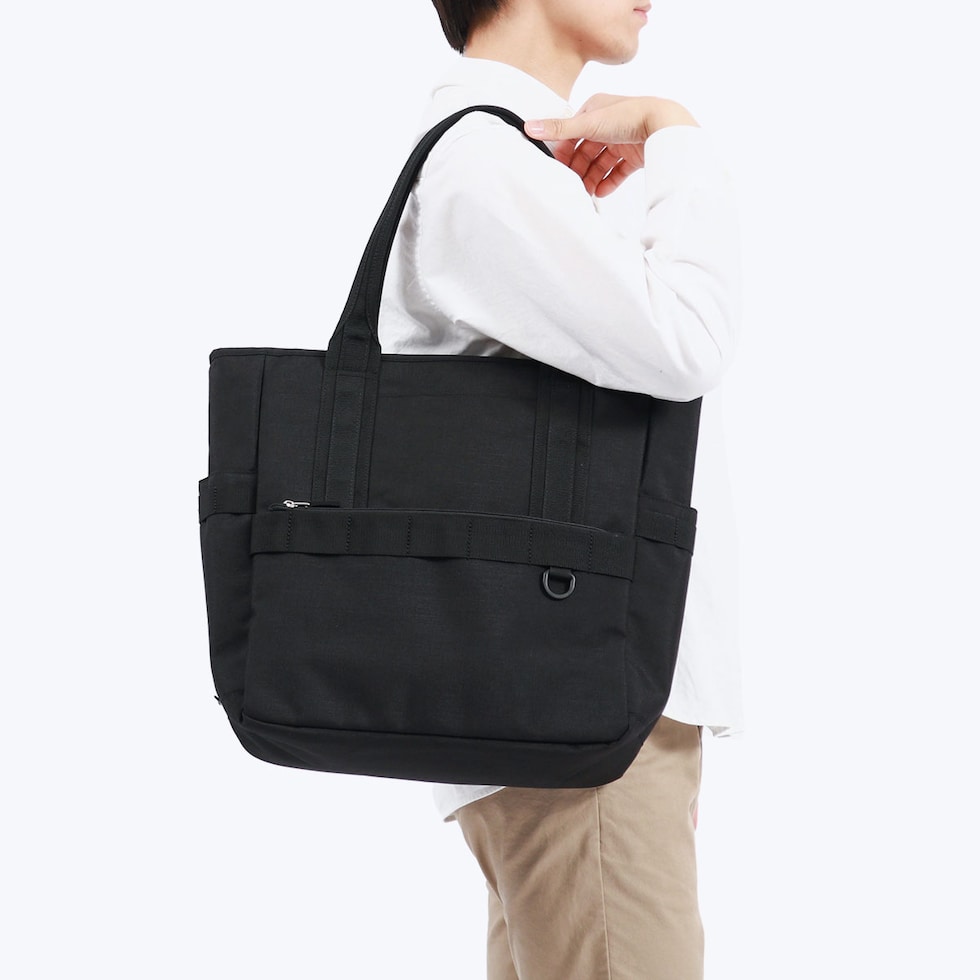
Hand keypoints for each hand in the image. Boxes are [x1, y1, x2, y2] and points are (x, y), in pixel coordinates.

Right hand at [525, 93, 699, 197]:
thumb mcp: (588, 123)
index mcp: (595, 110)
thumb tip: (528, 126)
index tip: (558, 169)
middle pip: (586, 151)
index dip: (564, 152)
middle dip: (578, 169)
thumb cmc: (629, 116)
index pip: (572, 134)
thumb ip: (559, 129)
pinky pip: (617, 171)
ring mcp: (622, 139)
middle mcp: (608, 123)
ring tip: (586, 193)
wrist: (665, 125)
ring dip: (592, 178)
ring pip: (601, 163)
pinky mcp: (635, 154)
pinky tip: (601, 192)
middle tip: (571, 186)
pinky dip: (609, 182)